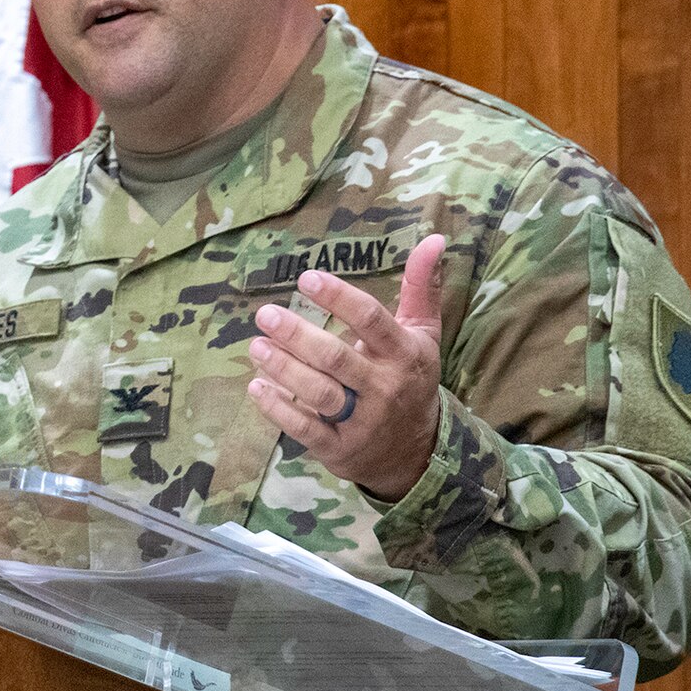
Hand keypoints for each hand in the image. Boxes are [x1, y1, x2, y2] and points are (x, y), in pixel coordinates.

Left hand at [247, 233, 445, 501]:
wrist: (417, 453)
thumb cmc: (411, 379)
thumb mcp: (423, 334)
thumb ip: (421, 287)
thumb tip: (434, 237)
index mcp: (404, 354)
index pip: (371, 320)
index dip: (339, 298)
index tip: (306, 278)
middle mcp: (384, 387)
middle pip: (336, 359)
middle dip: (297, 336)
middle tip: (265, 314)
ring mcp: (362, 422)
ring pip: (319, 393)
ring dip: (283, 369)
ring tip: (255, 346)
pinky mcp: (339, 449)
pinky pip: (306, 429)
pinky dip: (278, 409)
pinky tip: (256, 386)